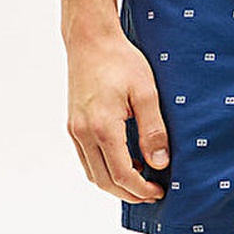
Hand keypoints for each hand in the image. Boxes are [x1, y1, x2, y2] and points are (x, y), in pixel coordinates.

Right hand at [66, 25, 169, 203]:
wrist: (91, 40)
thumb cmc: (121, 60)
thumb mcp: (146, 92)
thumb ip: (153, 130)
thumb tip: (160, 162)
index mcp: (102, 127)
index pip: (121, 174)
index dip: (141, 189)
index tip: (160, 191)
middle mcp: (83, 133)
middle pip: (104, 180)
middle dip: (129, 192)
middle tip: (152, 193)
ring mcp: (74, 130)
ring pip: (93, 172)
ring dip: (115, 183)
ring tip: (142, 179)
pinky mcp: (73, 124)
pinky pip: (87, 158)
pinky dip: (104, 168)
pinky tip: (124, 160)